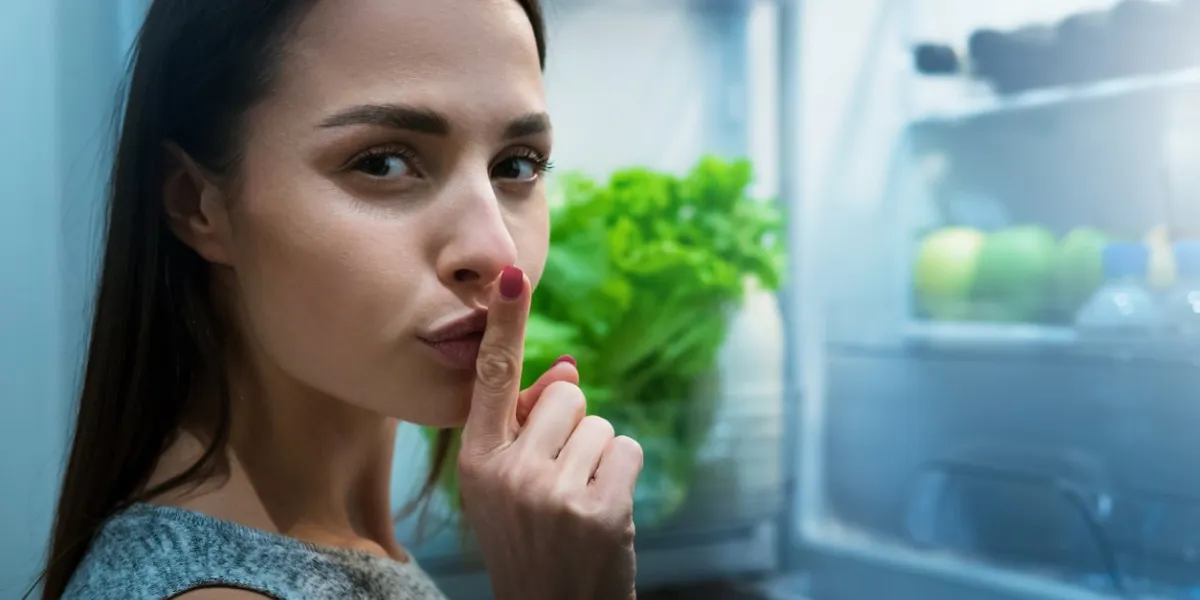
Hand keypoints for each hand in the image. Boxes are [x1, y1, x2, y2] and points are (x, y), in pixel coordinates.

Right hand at [458, 265, 642, 599]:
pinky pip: (626, 448)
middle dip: (573, 428)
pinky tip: (603, 513)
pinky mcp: (598, 511)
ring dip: (598, 457)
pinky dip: (622, 475)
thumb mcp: (509, 484)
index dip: (506, 324)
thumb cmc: (532, 539)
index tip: (512, 275)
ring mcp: (552, 493)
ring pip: (599, 424)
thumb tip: (569, 369)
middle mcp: (509, 472)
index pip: (493, 378)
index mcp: (477, 461)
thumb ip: (528, 426)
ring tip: (579, 503)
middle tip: (561, 479)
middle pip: (566, 396)